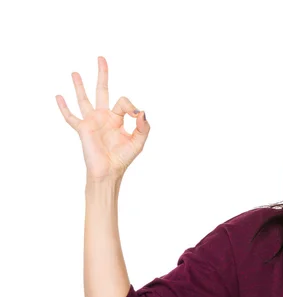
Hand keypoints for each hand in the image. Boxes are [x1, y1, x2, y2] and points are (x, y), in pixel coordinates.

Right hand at [56, 56, 149, 179]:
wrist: (108, 171)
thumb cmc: (123, 158)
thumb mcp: (138, 142)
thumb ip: (143, 126)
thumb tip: (141, 112)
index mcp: (118, 119)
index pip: (123, 102)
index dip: (130, 106)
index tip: (135, 115)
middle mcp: (104, 117)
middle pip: (102, 90)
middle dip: (102, 74)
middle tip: (101, 58)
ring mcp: (91, 122)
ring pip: (84, 99)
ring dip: (79, 85)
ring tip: (75, 72)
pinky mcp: (82, 129)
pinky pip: (70, 117)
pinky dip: (64, 107)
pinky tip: (58, 96)